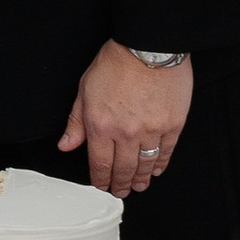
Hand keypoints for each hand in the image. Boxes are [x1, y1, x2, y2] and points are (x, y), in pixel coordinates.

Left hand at [59, 41, 191, 199]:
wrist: (149, 47)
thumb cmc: (117, 62)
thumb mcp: (85, 90)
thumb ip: (76, 122)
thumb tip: (67, 145)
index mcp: (101, 126)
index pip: (99, 164)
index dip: (101, 180)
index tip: (102, 185)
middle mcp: (126, 133)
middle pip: (123, 170)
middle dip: (120, 185)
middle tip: (121, 191)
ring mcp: (151, 131)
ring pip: (144, 165)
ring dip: (140, 179)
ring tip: (138, 185)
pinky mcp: (172, 125)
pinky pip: (165, 153)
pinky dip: (160, 164)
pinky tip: (155, 170)